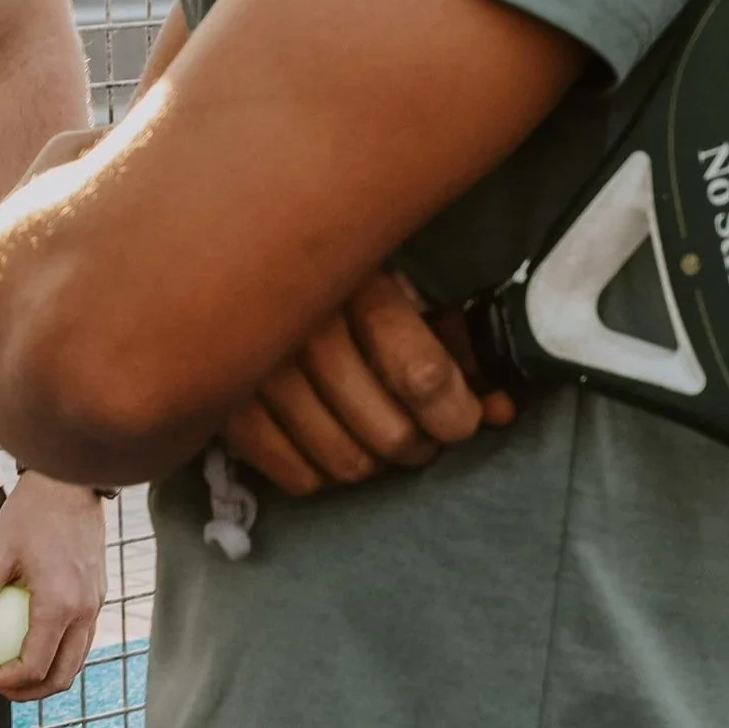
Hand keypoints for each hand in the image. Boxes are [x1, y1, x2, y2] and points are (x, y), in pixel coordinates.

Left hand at [0, 472, 106, 700]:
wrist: (71, 479)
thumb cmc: (31, 511)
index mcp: (60, 605)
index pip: (32, 667)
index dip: (2, 681)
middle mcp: (85, 612)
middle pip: (60, 677)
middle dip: (25, 692)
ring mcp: (96, 605)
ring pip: (74, 662)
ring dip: (43, 676)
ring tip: (10, 667)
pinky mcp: (98, 595)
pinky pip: (80, 640)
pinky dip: (56, 652)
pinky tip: (28, 637)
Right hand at [218, 269, 513, 496]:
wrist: (233, 250)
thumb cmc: (341, 272)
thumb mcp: (405, 283)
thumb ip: (456, 339)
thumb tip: (502, 407)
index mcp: (357, 279)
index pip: (422, 375)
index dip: (456, 413)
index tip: (462, 417)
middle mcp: (303, 323)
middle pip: (388, 432)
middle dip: (418, 445)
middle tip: (420, 435)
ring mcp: (258, 368)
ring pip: (345, 462)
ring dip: (374, 463)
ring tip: (376, 438)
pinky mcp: (226, 404)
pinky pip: (295, 477)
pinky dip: (322, 474)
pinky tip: (328, 442)